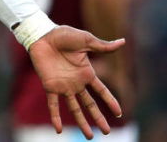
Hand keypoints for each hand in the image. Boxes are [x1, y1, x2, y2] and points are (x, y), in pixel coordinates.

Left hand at [28, 25, 124, 139]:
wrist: (43, 35)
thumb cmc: (64, 35)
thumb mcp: (86, 41)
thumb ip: (103, 46)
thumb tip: (123, 42)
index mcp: (87, 73)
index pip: (102, 91)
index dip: (110, 101)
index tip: (119, 113)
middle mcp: (76, 82)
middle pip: (90, 104)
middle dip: (98, 118)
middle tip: (106, 132)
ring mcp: (63, 86)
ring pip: (74, 108)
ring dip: (82, 122)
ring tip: (89, 136)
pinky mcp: (50, 86)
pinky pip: (53, 104)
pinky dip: (55, 117)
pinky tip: (58, 129)